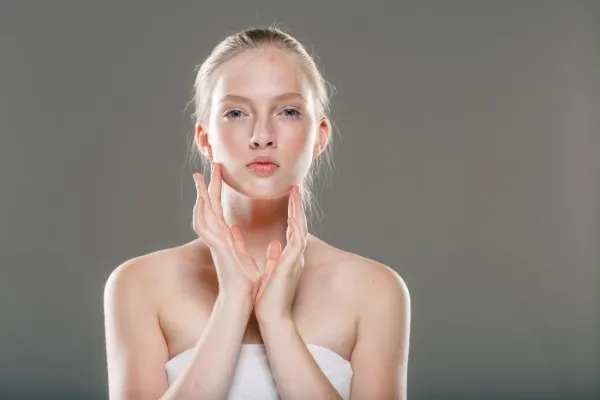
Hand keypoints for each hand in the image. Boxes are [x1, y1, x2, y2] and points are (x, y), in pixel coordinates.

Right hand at [192, 163, 261, 303]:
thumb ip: (238, 242)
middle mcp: (217, 238)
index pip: (218, 210)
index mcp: (224, 238)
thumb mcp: (244, 255)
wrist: (244, 298)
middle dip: (208, 186)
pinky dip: (202, 213)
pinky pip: (206, 227)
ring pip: (203, 213)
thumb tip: (235, 229)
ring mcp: (215, 243)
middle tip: (208, 166)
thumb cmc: (245, 282)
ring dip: (201, 195)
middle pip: (209, 206)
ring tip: (199, 177)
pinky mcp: (217, 248)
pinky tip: (201, 200)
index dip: (217, 192)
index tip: (218, 175)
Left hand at [253, 185, 307, 322]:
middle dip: (297, 206)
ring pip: (300, 228)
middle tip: (295, 188)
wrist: (271, 317)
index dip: (291, 213)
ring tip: (296, 193)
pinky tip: (293, 213)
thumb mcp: (268, 272)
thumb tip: (273, 244)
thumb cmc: (269, 299)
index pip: (292, 230)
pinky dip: (295, 225)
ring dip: (297, 210)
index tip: (289, 198)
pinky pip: (297, 239)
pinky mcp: (292, 263)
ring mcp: (295, 259)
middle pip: (299, 225)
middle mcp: (295, 255)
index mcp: (289, 257)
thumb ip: (271, 257)